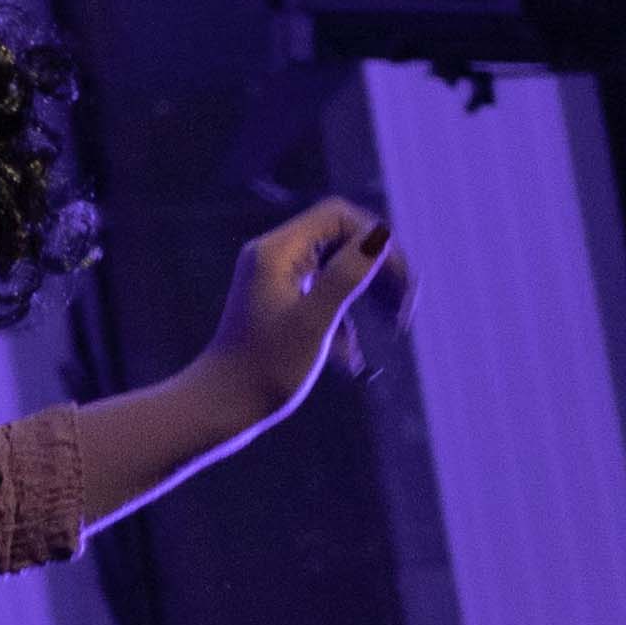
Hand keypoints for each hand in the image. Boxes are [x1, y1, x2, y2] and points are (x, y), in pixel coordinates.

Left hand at [207, 196, 406, 422]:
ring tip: (395, 324)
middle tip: (403, 311)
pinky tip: (352, 360)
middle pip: (344, 238)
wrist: (222, 407)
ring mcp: (277, 279)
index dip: (377, 242)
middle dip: (380, 268)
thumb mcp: (314, 323)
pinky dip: (348, 319)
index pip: (340, 216)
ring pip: (340, 266)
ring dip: (371, 292)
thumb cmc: (265, 369)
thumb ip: (346, 276)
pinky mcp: (283, 302)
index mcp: (277, 251)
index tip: (398, 285)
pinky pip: (328, 295)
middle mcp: (275, 256)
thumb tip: (380, 235)